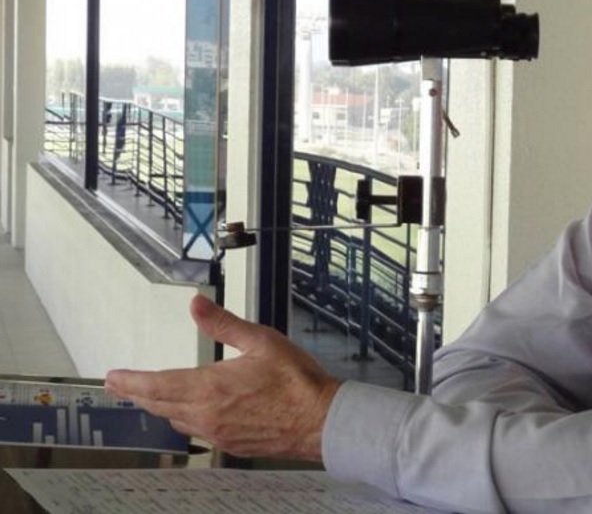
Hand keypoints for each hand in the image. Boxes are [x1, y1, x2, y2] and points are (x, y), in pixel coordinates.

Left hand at [105, 294, 342, 460]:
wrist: (322, 421)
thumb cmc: (297, 382)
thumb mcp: (261, 341)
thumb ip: (223, 323)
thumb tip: (196, 305)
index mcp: (209, 387)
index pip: (155, 385)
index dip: (129, 381)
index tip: (112, 377)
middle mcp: (207, 415)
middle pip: (160, 405)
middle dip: (139, 394)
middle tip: (122, 386)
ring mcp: (218, 433)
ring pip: (177, 420)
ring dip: (162, 406)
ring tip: (154, 396)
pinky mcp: (231, 444)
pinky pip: (198, 431)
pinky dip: (186, 419)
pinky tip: (194, 412)